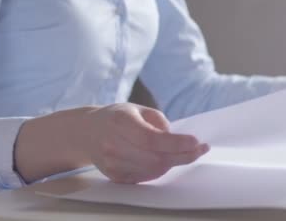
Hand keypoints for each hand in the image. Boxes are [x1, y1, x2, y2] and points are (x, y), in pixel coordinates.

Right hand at [84, 103, 208, 183]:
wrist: (86, 133)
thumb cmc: (118, 117)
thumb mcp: (139, 109)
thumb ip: (160, 122)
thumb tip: (177, 140)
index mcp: (120, 122)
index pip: (152, 139)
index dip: (177, 143)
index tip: (197, 142)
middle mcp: (113, 144)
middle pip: (155, 158)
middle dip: (183, 156)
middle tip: (200, 149)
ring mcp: (112, 163)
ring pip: (153, 170)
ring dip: (173, 163)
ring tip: (182, 152)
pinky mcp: (114, 176)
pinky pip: (145, 177)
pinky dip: (160, 169)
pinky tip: (165, 159)